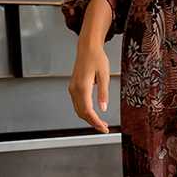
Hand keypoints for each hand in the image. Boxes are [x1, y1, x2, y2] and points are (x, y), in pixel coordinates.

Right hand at [68, 0, 112, 131]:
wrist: (87, 48)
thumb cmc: (97, 58)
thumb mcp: (104, 75)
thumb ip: (103, 93)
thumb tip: (103, 108)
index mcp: (83, 87)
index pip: (88, 111)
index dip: (95, 122)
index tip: (104, 128)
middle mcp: (75, 89)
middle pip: (82, 113)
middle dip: (93, 123)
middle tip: (104, 128)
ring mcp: (72, 88)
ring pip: (79, 110)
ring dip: (89, 118)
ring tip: (101, 123)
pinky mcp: (73, 87)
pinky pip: (77, 104)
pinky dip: (85, 111)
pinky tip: (93, 114)